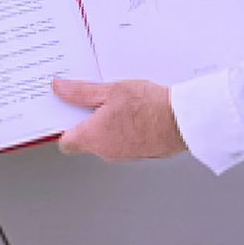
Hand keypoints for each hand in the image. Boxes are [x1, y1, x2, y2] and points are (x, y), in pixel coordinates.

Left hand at [53, 78, 186, 160]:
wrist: (183, 121)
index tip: (64, 111)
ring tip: (118, 103)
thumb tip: (60, 89)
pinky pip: (123, 141)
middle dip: (86, 121)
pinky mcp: (139, 153)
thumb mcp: (110, 90)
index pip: (65, 142)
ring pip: (105, 140)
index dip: (62, 127)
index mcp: (93, 137)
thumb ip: (81, 92)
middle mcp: (106, 151)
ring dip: (107, 124)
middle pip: (85, 139)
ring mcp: (124, 155)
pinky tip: (133, 113)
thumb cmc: (149, 107)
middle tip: (92, 100)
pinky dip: (123, 129)